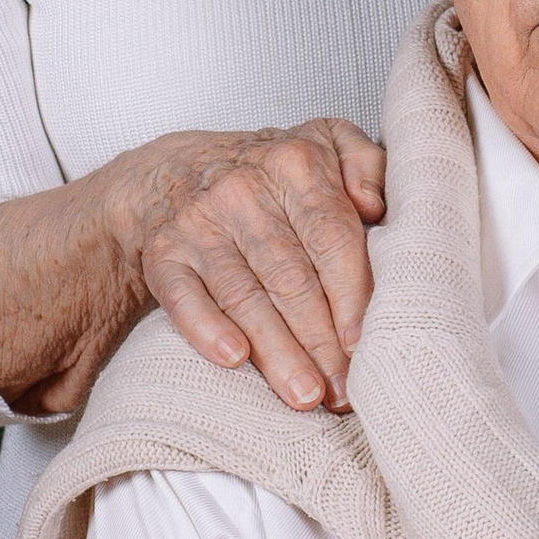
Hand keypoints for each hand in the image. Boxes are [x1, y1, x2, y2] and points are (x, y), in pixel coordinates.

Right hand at [111, 118, 386, 410]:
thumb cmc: (272, 173)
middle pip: (290, 276)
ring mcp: (200, 223)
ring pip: (244, 295)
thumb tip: (374, 206)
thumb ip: (366, 163)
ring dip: (276, 351)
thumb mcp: (328, 143)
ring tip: (305, 396)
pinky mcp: (164, 254)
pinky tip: (234, 359)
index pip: (331, 237)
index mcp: (295, 164)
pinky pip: (184, 296)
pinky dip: (207, 329)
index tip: (365, 345)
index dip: (352, 296)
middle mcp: (244, 190)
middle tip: (342, 390)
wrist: (182, 169)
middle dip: (320, 341)